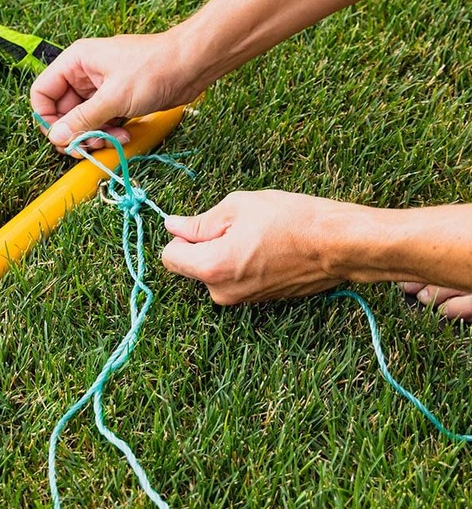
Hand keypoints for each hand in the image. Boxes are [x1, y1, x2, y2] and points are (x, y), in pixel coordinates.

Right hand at [30, 31, 202, 150]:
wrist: (192, 64)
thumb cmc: (154, 69)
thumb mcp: (114, 98)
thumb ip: (83, 119)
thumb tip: (57, 137)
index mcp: (75, 62)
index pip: (42, 93)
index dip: (47, 118)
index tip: (61, 137)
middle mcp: (83, 74)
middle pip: (62, 111)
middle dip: (75, 132)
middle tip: (89, 146)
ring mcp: (100, 87)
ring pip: (82, 120)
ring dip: (94, 135)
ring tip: (113, 140)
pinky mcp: (116, 99)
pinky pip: (101, 121)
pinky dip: (108, 132)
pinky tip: (124, 136)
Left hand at [162, 190, 344, 304]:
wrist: (338, 246)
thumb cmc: (290, 220)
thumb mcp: (237, 208)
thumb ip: (198, 222)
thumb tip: (172, 226)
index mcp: (211, 267)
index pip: (169, 256)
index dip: (181, 236)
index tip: (202, 223)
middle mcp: (221, 292)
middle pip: (190, 266)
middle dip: (201, 245)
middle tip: (235, 226)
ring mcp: (241, 300)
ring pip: (212, 271)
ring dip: (222, 253)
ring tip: (255, 236)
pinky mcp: (258, 301)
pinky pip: (234, 278)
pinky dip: (240, 263)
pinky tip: (266, 248)